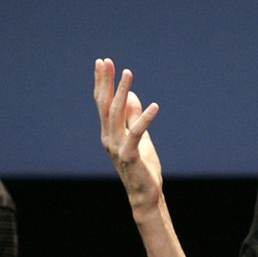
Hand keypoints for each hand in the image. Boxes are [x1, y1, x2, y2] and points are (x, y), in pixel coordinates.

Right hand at [94, 58, 162, 212]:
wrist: (145, 195)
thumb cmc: (142, 168)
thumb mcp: (140, 137)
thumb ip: (133, 118)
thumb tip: (131, 95)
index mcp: (109, 132)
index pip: (103, 103)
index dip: (102, 83)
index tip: (102, 62)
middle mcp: (108, 137)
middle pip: (105, 105)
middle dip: (106, 82)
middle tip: (107, 61)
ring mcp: (117, 147)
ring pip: (116, 115)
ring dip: (122, 93)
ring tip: (128, 73)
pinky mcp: (130, 156)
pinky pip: (136, 134)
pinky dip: (144, 119)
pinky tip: (155, 106)